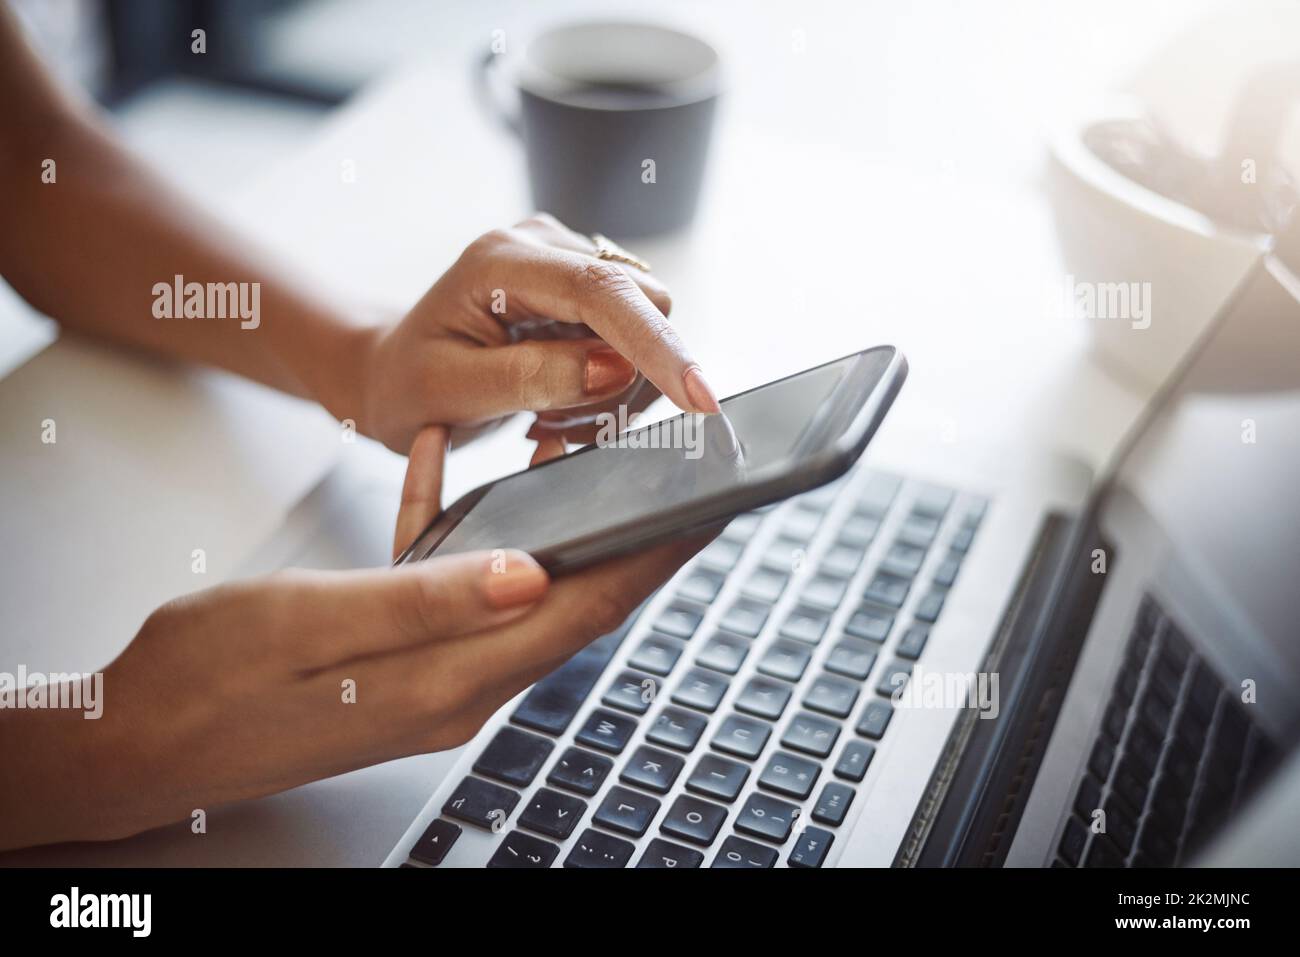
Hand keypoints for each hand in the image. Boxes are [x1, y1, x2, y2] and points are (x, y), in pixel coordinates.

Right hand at [2, 427, 704, 847]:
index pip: (579, 615)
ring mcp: (427, 682)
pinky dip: (452, 537)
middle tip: (676, 486)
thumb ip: (425, 599)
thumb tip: (533, 574)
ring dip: (550, 534)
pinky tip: (436, 479)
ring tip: (579, 468)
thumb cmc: (206, 680)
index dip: (649, 562)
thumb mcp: (311, 621)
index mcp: (443, 681)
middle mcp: (452, 691)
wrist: (136, 738)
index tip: (706, 513)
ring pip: (518, 598)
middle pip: (569, 610)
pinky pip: (449, 594)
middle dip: (628, 547)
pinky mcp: (398, 667)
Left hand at [353, 213, 719, 455]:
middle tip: (564, 422)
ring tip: (548, 413)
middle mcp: (541, 244)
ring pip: (644, 322)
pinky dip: (609, 380)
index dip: (657, 344)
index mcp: (501, 260)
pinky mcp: (579, 283)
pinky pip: (630, 334)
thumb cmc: (407, 385)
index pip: (602, 292)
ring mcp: (563, 258)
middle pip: (641, 302)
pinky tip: (559, 397)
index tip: (699, 397)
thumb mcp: (453, 393)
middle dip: (630, 374)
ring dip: (615, 385)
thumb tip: (615, 370)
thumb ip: (532, 377)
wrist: (390, 372)